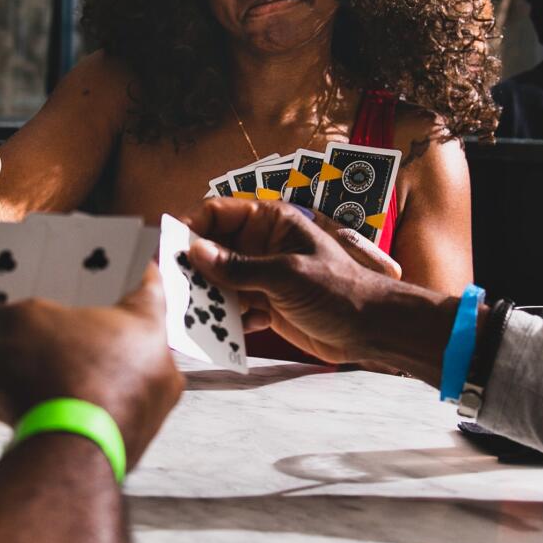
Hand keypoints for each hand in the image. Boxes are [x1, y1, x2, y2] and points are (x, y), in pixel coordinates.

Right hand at [0, 266, 183, 468]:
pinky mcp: (108, 450)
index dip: (114, 262)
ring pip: (85, 377)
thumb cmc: (63, 379)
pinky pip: (71, 415)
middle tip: (29, 303)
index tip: (94, 254)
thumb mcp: (18, 326)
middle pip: (103, 332)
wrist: (63, 463)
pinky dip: (36, 402)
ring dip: (43, 364)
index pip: (143, 278)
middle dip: (61, 320)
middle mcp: (153, 370)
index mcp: (148, 325)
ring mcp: (134, 414)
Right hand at [186, 199, 440, 371]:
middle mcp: (262, 246)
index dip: (192, 226)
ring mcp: (262, 276)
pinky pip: (233, 308)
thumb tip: (196, 252)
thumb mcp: (285, 275)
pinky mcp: (265, 305)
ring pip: (220, 281)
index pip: (219, 213)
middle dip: (194, 267)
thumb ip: (239, 267)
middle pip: (213, 248)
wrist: (372, 329)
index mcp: (270, 222)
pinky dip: (226, 318)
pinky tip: (227, 330)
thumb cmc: (339, 290)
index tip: (170, 247)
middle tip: (172, 286)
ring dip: (207, 297)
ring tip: (194, 314)